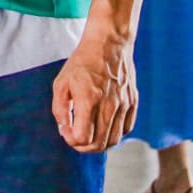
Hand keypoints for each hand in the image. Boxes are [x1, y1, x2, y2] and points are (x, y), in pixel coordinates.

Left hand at [53, 34, 135, 151]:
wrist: (108, 45)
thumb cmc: (82, 63)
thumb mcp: (61, 82)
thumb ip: (60, 109)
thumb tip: (64, 130)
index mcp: (88, 100)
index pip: (83, 137)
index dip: (71, 140)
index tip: (66, 132)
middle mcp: (109, 105)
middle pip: (99, 144)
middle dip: (84, 147)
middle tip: (75, 139)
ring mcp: (123, 105)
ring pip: (114, 140)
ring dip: (99, 144)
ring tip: (89, 135)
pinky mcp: (132, 103)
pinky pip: (126, 129)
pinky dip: (115, 134)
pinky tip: (104, 127)